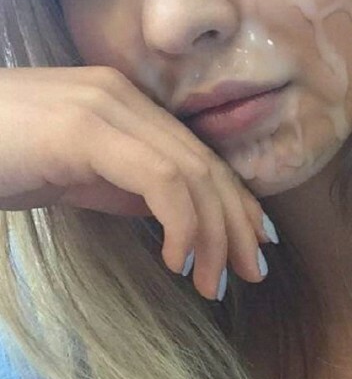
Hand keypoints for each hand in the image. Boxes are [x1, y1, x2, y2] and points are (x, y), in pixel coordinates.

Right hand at [0, 65, 275, 299]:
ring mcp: (106, 106)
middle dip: (236, 224)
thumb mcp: (71, 177)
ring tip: (214, 283)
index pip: (198, 155)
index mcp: (123, 103)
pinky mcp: (87, 128)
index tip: (253, 246)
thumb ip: (122, 186)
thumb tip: (173, 217)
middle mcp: (123, 95)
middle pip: (205, 163)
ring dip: (213, 234)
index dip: (234, 202)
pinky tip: (177, 260)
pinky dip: (181, 223)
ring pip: (192, 172)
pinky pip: (161, 179)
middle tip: (250, 274)